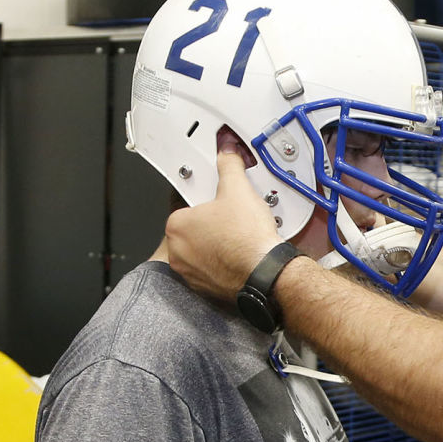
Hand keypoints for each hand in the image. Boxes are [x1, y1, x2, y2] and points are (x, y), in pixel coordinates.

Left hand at [164, 151, 283, 301]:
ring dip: (213, 247)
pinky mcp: (203, 288)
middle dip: (209, 227)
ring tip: (235, 240)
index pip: (186, 208)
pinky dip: (220, 265)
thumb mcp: (238, 190)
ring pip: (199, 252)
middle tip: (230, 223)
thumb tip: (226, 153)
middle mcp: (177, 252)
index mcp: (177, 226)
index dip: (206, 206)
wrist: (265, 273)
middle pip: (191, 231)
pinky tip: (237, 257)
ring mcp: (189, 273)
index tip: (219, 207)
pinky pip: (208, 272)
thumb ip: (228, 166)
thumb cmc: (248, 240)